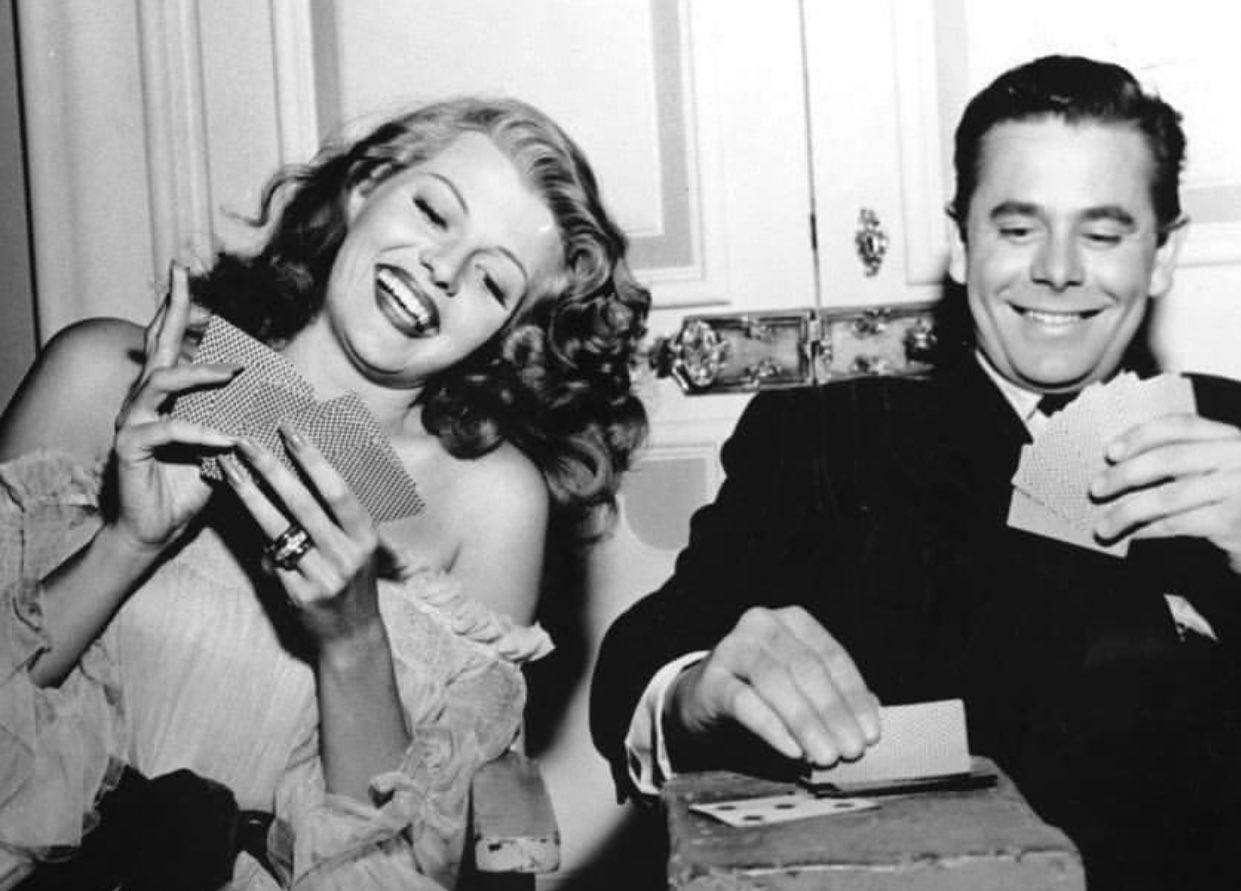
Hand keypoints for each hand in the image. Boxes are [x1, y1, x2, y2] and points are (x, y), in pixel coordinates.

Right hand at [110, 263, 238, 553]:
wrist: (154, 530)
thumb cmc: (188, 484)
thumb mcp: (223, 443)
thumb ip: (240, 415)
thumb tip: (282, 396)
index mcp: (163, 393)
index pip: (168, 340)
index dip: (177, 307)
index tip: (186, 274)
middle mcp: (142, 398)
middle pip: (155, 342)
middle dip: (170, 305)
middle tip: (181, 272)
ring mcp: (133, 419)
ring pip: (163, 380)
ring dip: (202, 372)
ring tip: (236, 372)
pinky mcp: (130, 446)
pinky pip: (169, 429)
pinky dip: (203, 430)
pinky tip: (231, 437)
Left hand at [221, 430, 384, 650]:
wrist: (351, 635)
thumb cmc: (351, 580)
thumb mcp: (356, 546)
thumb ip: (333, 518)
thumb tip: (296, 474)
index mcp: (365, 536)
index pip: (336, 490)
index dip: (312, 458)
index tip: (290, 430)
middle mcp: (347, 555)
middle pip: (303, 504)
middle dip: (272, 468)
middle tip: (246, 440)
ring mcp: (323, 576)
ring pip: (278, 528)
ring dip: (251, 495)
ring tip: (230, 469)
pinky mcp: (299, 594)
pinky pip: (272, 558)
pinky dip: (257, 535)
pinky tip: (239, 513)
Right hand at [666, 606, 880, 767]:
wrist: (701, 702)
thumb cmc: (761, 694)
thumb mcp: (801, 691)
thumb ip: (834, 699)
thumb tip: (870, 721)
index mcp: (792, 621)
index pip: (832, 656)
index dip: (854, 696)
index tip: (871, 734)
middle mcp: (762, 625)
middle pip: (806, 668)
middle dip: (833, 712)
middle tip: (851, 750)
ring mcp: (732, 648)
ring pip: (776, 681)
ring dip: (806, 722)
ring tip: (826, 756)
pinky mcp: (710, 679)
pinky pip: (744, 702)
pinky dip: (772, 727)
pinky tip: (792, 750)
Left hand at [1091, 412, 1240, 571]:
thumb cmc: (1235, 498)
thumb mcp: (1219, 467)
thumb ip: (1185, 457)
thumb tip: (1119, 463)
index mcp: (1231, 438)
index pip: (1181, 425)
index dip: (1141, 435)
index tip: (1110, 451)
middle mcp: (1237, 458)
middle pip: (1169, 459)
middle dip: (1124, 475)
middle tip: (1096, 489)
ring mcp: (1237, 490)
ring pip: (1168, 497)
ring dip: (1127, 512)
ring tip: (1103, 526)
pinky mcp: (1232, 523)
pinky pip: (1177, 524)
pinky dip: (1148, 530)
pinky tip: (1132, 534)